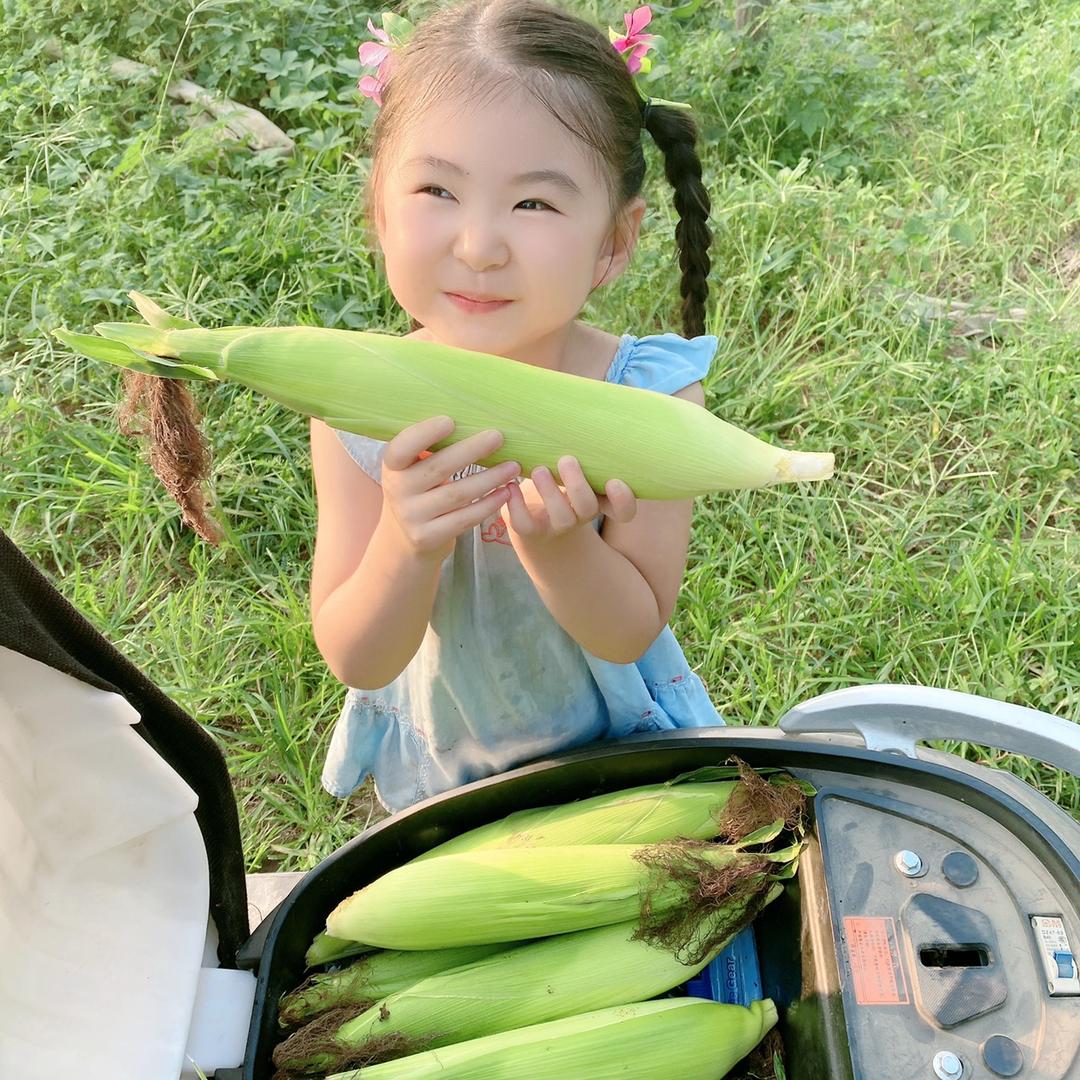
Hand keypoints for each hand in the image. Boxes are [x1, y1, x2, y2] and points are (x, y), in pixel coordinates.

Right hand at [379, 416, 520, 561]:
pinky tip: (505, 492)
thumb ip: (431, 450)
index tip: (450, 421)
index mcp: (392, 466)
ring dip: (490, 478)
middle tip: (498, 437)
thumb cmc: (419, 491)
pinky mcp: (428, 537)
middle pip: (439, 467)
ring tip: (513, 467)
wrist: (405, 540)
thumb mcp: (413, 469)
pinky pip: (465, 518)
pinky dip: (488, 504)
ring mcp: (411, 517)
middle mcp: (398, 490)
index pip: (402, 448)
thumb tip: (475, 419)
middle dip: (472, 451)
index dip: (424, 434)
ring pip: (458, 494)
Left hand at [502, 455, 636, 545]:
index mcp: (599, 499)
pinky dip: (517, 506)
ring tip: (539, 469)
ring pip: (560, 517)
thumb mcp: (575, 464)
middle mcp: (581, 515)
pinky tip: (511, 486)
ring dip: (550, 492)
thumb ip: (583, 447)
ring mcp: (558, 525)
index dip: (623, 500)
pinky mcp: (533, 530)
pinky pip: (526, 525)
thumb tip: (581, 403)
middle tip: (566, 459)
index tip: (614, 481)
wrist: (534, 512)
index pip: (624, 511)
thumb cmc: (560, 476)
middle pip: (587, 507)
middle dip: (577, 484)